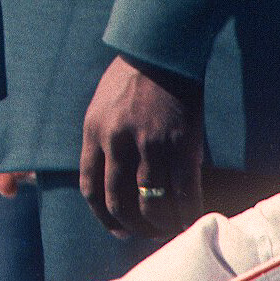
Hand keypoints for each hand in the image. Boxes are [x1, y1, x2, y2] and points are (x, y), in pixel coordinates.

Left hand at [81, 55, 203, 237]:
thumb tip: (108, 171)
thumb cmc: (133, 73)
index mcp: (94, 131)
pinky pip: (183, 194)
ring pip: (151, 204)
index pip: (90, 187)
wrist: (163, 49)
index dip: (102, 215)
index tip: (116, 226)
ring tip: (167, 226)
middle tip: (143, 231)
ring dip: (159, 223)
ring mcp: (150, 146)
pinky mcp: (181, 146)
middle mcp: (117, 142)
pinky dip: (186, 213)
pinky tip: (189, 218)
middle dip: (131, 224)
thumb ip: (103, 136)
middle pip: (118, 202)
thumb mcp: (103, 103)